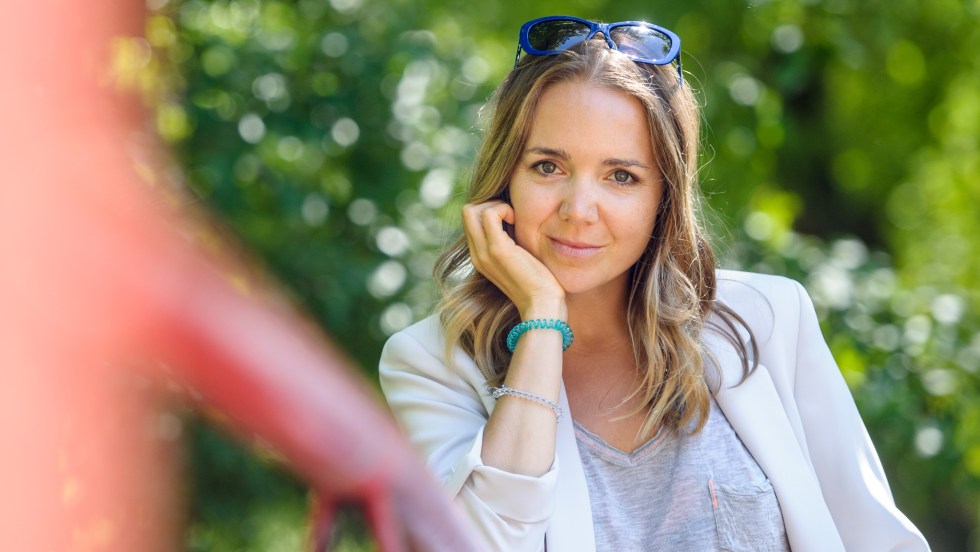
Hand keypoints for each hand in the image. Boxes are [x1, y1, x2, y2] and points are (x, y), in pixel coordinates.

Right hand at [462, 200, 565, 318]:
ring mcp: (484, 252)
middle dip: (490, 204)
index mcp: (480, 257)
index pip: (471, 221)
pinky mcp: (497, 250)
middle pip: (467, 212)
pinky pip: (490, 214)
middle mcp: (477, 254)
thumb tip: (514, 221)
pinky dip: (504, 210)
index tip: (511, 220)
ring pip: (471, 210)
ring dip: (496, 206)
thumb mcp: (518, 259)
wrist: (541, 306)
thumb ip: (510, 242)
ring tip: (514, 218)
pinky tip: (518, 221)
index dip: (490, 211)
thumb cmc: (538, 283)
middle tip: (511, 215)